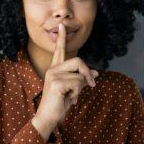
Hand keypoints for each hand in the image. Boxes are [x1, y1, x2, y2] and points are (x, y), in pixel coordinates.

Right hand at [31, 23, 98, 139]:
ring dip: (81, 88)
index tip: (61, 25)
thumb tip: (95, 74)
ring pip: (79, 74)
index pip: (59, 51)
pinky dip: (77, 94)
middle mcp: (53, 69)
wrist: (48, 118)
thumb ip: (80, 79)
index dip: (62, 38)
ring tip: (72, 97)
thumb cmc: (59, 104)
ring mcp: (53, 75)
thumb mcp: (73, 90)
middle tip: (92, 85)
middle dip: (87, 73)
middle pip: (78, 61)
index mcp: (55, 69)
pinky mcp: (56, 83)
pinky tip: (69, 100)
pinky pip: (77, 83)